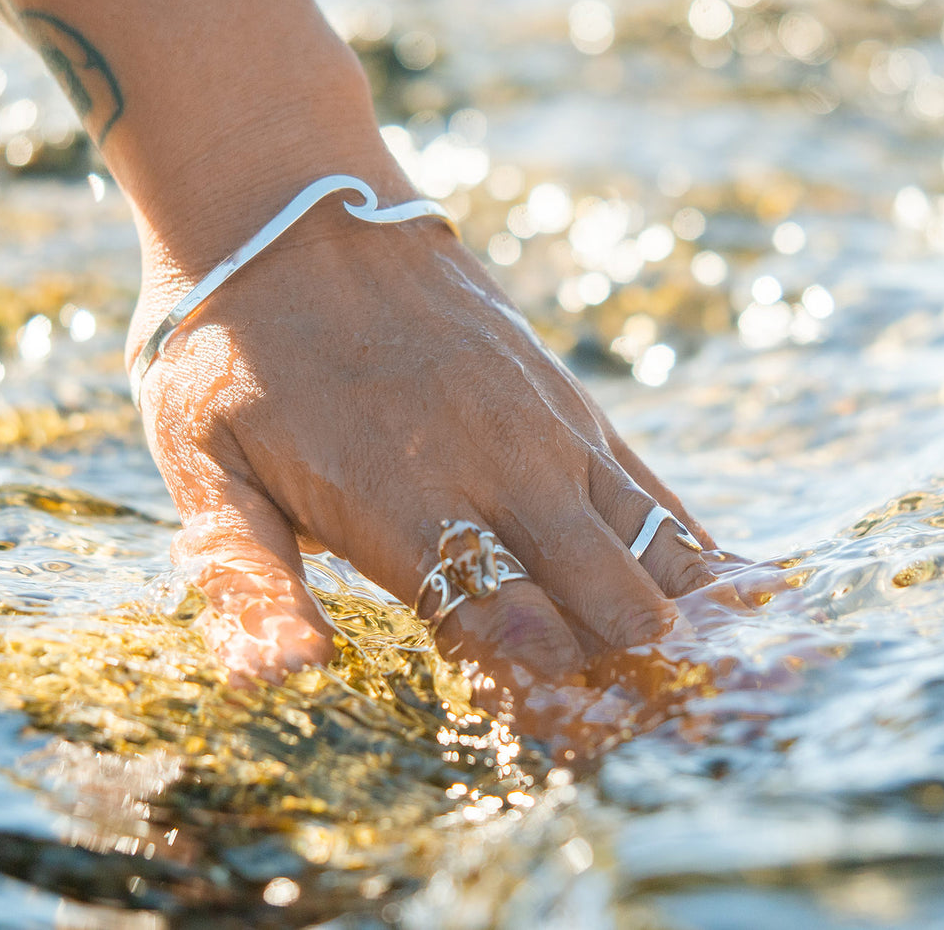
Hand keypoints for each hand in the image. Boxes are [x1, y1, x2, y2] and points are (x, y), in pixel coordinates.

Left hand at [128, 195, 716, 689]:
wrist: (293, 210)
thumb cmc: (236, 351)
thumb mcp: (204, 467)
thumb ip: (250, 580)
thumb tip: (287, 682)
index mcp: (402, 500)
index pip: (507, 625)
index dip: (542, 694)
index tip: (560, 733)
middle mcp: (499, 467)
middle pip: (603, 597)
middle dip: (622, 675)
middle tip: (628, 727)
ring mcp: (551, 431)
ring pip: (652, 547)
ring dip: (680, 620)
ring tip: (730, 683)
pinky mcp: (574, 405)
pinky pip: (656, 491)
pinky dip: (696, 550)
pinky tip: (739, 596)